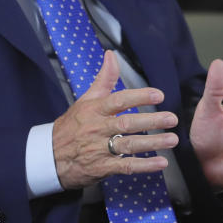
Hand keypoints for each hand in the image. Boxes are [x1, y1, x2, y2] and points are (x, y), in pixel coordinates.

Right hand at [52, 51, 177, 189]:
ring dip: (152, 143)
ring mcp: (99, 149)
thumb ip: (103, 78)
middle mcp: (97, 128)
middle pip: (126, 123)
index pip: (118, 100)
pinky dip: (144, 166)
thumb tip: (111, 55)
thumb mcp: (85, 99)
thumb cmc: (72, 125)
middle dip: (151, 121)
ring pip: (129, 145)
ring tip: (172, 139)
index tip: (158, 95)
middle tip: (171, 118)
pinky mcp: (102, 168)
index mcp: (94, 109)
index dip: (138, 97)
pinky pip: (126, 167)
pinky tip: (161, 163)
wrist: (51, 155)